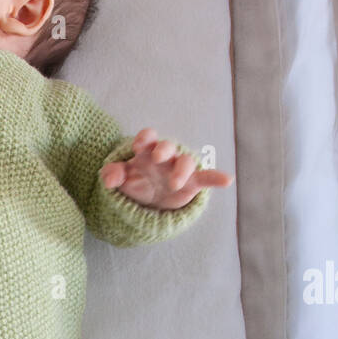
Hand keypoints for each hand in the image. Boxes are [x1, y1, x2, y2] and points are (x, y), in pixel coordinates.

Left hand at [100, 128, 233, 209]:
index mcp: (146, 151)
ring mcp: (179, 169)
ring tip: (174, 184)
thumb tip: (110, 178)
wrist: (150, 200)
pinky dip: (216, 177)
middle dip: (163, 149)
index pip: (147, 138)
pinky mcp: (191, 183)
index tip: (139, 144)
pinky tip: (227, 180)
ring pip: (185, 162)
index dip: (144, 138)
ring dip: (181, 170)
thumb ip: (112, 174)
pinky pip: (206, 177)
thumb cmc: (136, 180)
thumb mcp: (121, 178)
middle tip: (157, 158)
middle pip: (167, 146)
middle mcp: (165, 157)